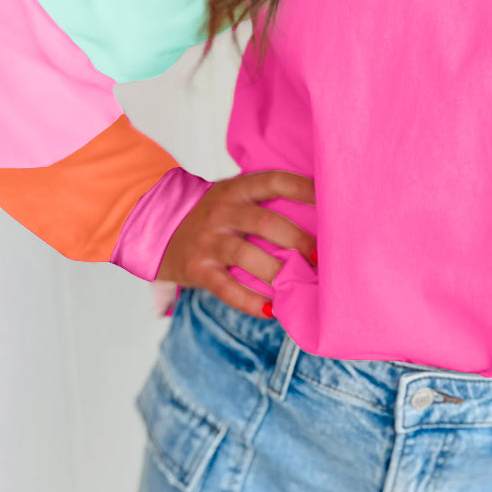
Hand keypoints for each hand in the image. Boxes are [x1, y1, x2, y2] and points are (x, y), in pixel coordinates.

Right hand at [155, 170, 317, 315]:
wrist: (157, 228)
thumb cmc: (213, 216)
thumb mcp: (232, 197)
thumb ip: (265, 202)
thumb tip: (320, 218)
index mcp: (236, 189)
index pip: (275, 181)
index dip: (304, 189)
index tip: (333, 202)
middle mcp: (222, 211)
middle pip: (266, 222)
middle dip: (298, 240)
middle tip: (322, 257)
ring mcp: (208, 240)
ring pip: (247, 256)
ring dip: (278, 273)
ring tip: (301, 286)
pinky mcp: (198, 268)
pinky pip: (226, 288)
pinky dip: (250, 302)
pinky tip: (272, 310)